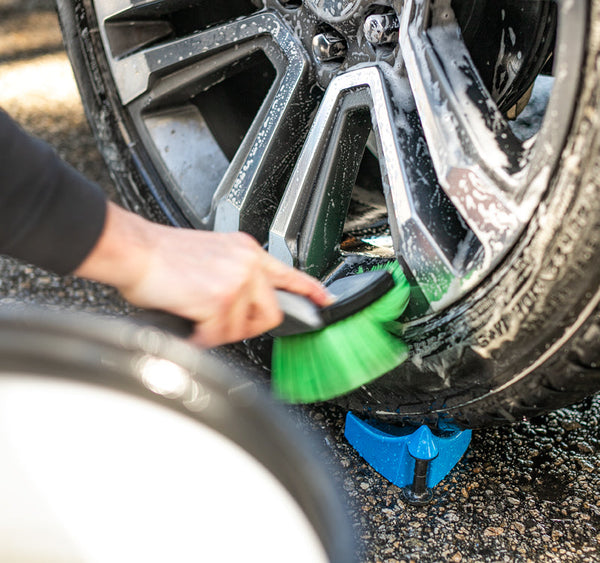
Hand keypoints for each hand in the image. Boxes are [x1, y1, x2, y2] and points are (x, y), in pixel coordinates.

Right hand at [75, 202, 330, 346]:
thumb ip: (236, 276)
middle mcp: (248, 263)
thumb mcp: (211, 256)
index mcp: (247, 251)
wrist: (135, 250)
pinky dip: (201, 337)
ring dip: (218, 330)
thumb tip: (242, 305)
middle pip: (271, 313)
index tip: (324, 300)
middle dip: (247, 325)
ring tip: (197, 317)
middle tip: (222, 323)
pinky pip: (219, 335)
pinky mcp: (219, 299)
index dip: (310, 290)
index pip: (289, 273)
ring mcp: (236, 281)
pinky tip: (190, 324)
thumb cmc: (163, 256)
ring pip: (241, 328)